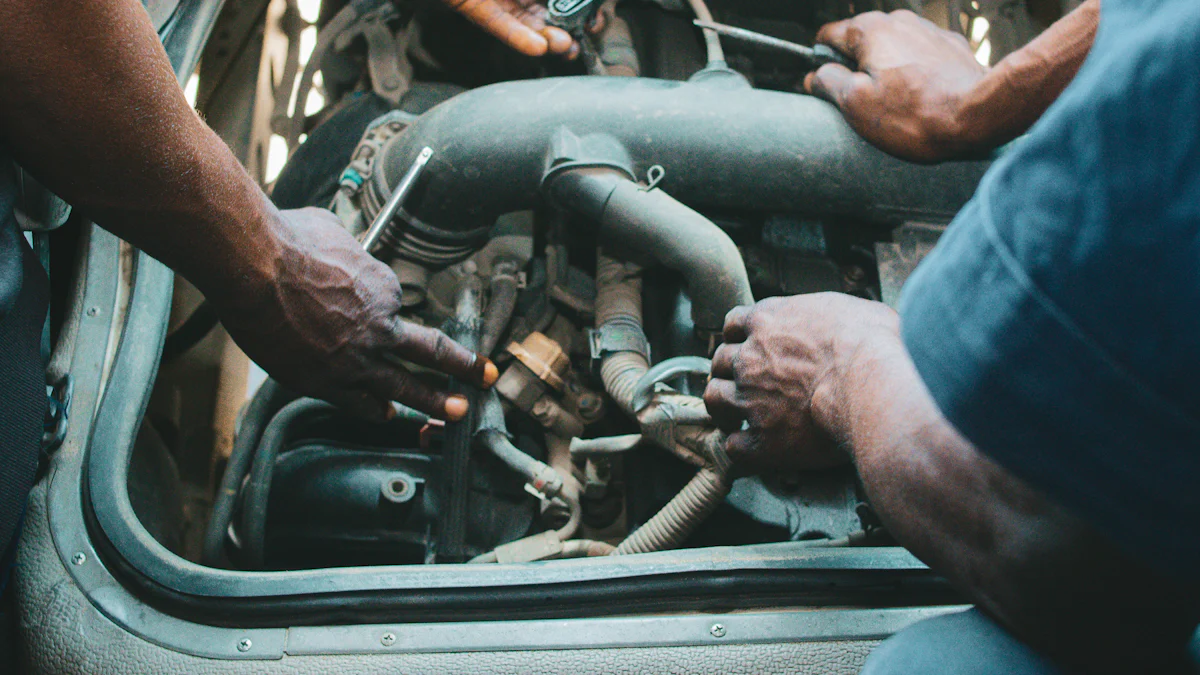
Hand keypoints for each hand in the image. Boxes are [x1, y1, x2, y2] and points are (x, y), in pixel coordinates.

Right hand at [212, 207, 496, 421]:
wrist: (254, 265)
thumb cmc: (287, 241)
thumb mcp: (330, 229)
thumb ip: (342, 246)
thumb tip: (337, 245)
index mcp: (383, 288)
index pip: (395, 304)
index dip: (386, 306)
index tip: (380, 308)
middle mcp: (379, 326)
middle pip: (432, 351)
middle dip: (465, 367)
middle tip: (485, 377)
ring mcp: (355, 358)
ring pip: (405, 387)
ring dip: (434, 403)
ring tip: (455, 413)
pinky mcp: (326, 381)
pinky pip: (360, 403)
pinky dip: (376, 410)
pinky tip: (387, 414)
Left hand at [439, 0, 580, 57]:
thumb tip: (585, 0)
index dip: (583, 11)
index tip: (595, 21)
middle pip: (549, 14)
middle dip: (568, 30)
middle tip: (579, 40)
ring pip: (528, 24)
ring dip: (547, 37)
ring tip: (562, 45)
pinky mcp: (477, 8)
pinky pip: (500, 25)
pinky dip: (519, 37)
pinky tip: (537, 47)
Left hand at [703, 293, 896, 472]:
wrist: (872, 385)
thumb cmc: (873, 345)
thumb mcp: (853, 310)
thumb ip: (830, 318)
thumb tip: (848, 323)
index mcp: (768, 321)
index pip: (734, 324)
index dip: (740, 338)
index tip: (747, 347)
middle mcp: (750, 357)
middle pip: (719, 361)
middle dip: (729, 373)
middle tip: (743, 385)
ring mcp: (749, 398)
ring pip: (715, 399)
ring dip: (725, 408)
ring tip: (736, 418)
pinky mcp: (760, 439)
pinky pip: (733, 446)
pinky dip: (742, 448)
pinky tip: (755, 449)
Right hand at [804, 10, 987, 162]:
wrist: (978, 115)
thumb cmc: (918, 114)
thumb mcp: (855, 104)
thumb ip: (829, 83)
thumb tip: (817, 76)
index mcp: (871, 30)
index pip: (828, 34)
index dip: (821, 61)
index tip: (825, 83)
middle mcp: (900, 22)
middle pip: (862, 42)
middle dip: (857, 68)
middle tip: (862, 102)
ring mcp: (928, 32)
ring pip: (892, 49)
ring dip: (887, 71)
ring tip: (896, 104)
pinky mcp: (951, 47)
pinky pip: (919, 58)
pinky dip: (914, 74)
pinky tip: (920, 97)